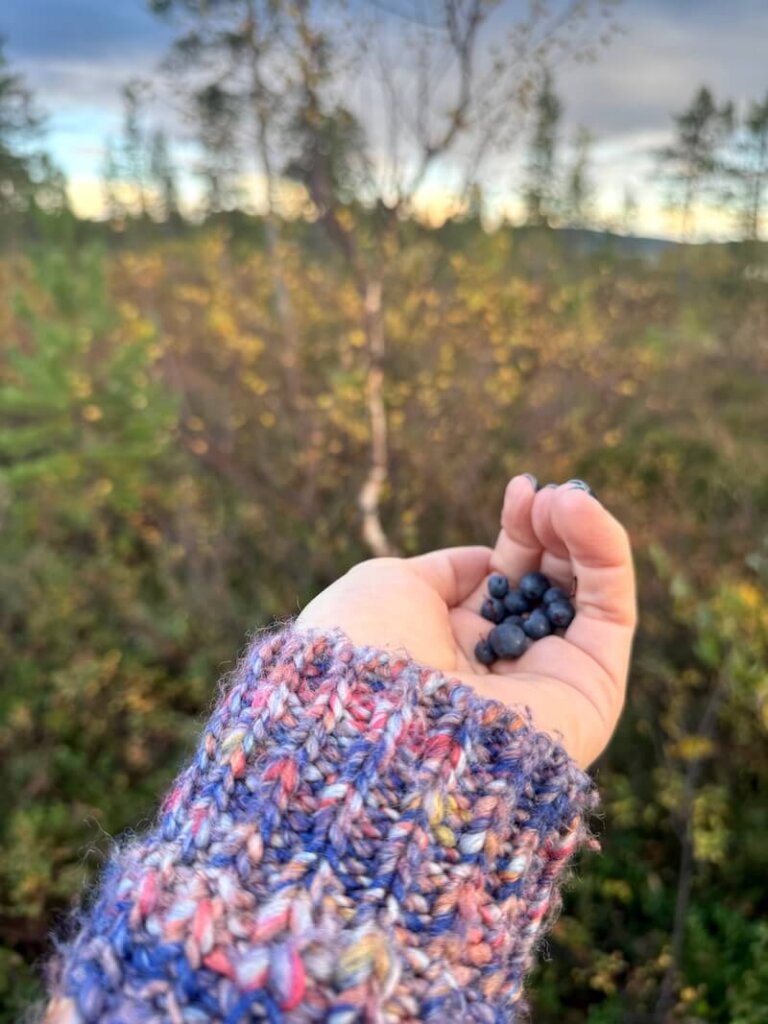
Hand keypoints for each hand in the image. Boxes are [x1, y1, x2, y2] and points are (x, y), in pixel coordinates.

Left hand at [296, 475, 635, 767]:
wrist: (377, 717)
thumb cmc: (367, 645)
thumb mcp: (391, 586)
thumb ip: (447, 570)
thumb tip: (491, 562)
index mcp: (451, 647)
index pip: (503, 581)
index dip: (518, 532)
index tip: (520, 489)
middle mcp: (500, 668)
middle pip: (545, 584)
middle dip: (549, 532)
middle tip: (543, 492)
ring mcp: (548, 681)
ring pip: (583, 594)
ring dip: (580, 536)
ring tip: (564, 497)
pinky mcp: (594, 691)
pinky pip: (611, 612)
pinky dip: (605, 555)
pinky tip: (583, 511)